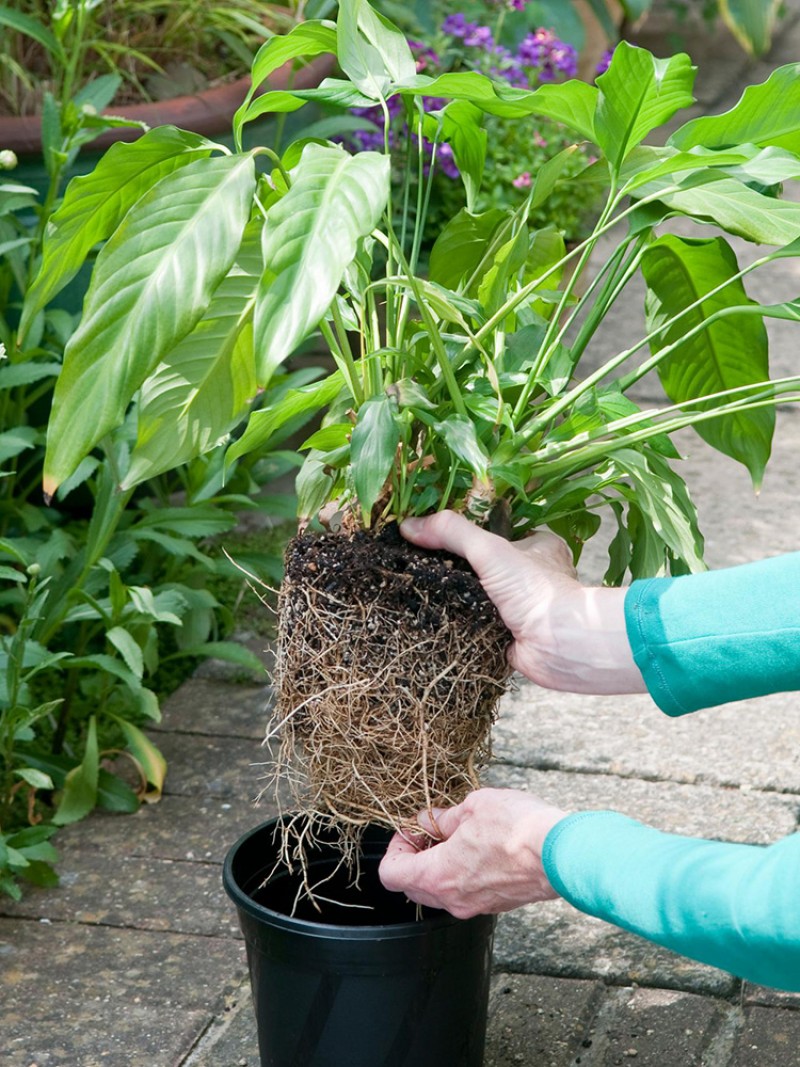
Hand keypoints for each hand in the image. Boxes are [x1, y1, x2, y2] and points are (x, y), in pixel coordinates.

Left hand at [378, 788, 566, 917]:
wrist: (560, 853)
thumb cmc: (516, 828)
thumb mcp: (472, 808)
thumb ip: (445, 817)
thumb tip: (432, 820)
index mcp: (437, 876)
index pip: (391, 874)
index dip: (395, 848)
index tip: (411, 829)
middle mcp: (453, 899)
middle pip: (413, 887)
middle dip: (415, 857)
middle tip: (431, 830)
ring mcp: (475, 906)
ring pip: (440, 891)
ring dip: (439, 866)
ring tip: (458, 835)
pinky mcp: (497, 904)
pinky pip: (465, 893)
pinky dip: (461, 874)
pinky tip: (479, 847)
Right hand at [401, 511, 646, 694]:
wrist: (560, 646)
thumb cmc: (536, 590)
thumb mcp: (490, 549)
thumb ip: (451, 533)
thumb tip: (407, 526)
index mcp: (538, 547)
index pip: (495, 531)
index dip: (465, 532)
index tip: (433, 534)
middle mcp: (532, 576)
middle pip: (484, 565)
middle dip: (456, 568)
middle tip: (421, 564)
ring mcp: (520, 607)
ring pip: (478, 596)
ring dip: (455, 597)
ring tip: (420, 589)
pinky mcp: (508, 635)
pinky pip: (476, 624)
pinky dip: (459, 623)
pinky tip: (434, 618)